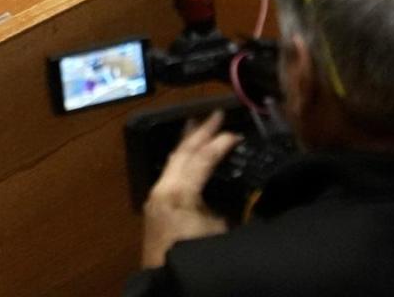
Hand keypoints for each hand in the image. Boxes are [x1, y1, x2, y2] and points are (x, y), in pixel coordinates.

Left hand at [140, 110, 241, 268]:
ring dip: (188, 142)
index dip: (220, 143)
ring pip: (173, 160)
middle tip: (216, 114)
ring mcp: (155, 196)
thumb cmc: (193, 255)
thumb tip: (239, 191)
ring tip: (200, 126)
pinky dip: (182, 158)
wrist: (164, 281)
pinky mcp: (154, 205)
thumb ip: (228, 205)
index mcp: (178, 191)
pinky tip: (188, 156)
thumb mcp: (221, 230)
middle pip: (182, 152)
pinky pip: (169, 171)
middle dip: (199, 131)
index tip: (237, 132)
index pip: (201, 158)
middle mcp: (162, 188)